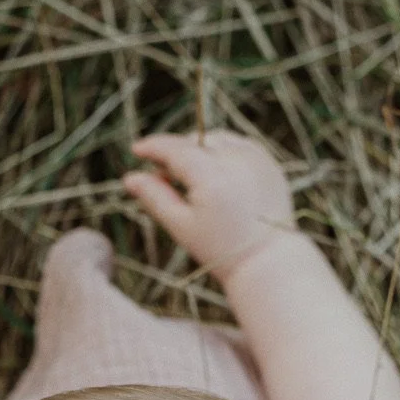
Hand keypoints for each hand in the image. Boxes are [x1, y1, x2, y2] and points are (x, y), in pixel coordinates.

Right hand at [122, 129, 296, 281]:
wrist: (267, 261)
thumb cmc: (219, 249)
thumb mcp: (181, 226)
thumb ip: (154, 197)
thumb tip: (129, 177)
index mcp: (212, 177)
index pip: (176, 149)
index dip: (153, 147)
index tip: (136, 150)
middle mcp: (236, 161)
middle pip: (195, 140)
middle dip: (176, 150)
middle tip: (162, 173)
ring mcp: (256, 159)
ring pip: (218, 138)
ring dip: (199, 147)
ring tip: (189, 173)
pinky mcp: (270, 163)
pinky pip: (240, 144)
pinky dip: (223, 150)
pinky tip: (215, 171)